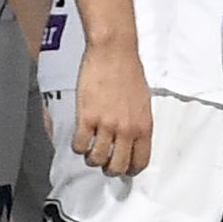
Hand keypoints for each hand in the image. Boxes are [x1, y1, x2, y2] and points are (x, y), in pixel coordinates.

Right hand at [73, 40, 153, 177]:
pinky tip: (80, 139)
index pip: (140, 161)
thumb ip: (138, 123)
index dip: (130, 170)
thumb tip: (133, 138)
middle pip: (117, 166)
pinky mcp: (87, 117)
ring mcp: (106, 125)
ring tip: (90, 151)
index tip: (124, 169)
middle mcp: (126, 130)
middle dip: (109, 168)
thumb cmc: (129, 71)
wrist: (114, 52)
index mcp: (143, 126)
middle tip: (104, 162)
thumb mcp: (143, 101)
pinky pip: (80, 144)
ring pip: (97, 159)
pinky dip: (78, 146)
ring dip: (92, 159)